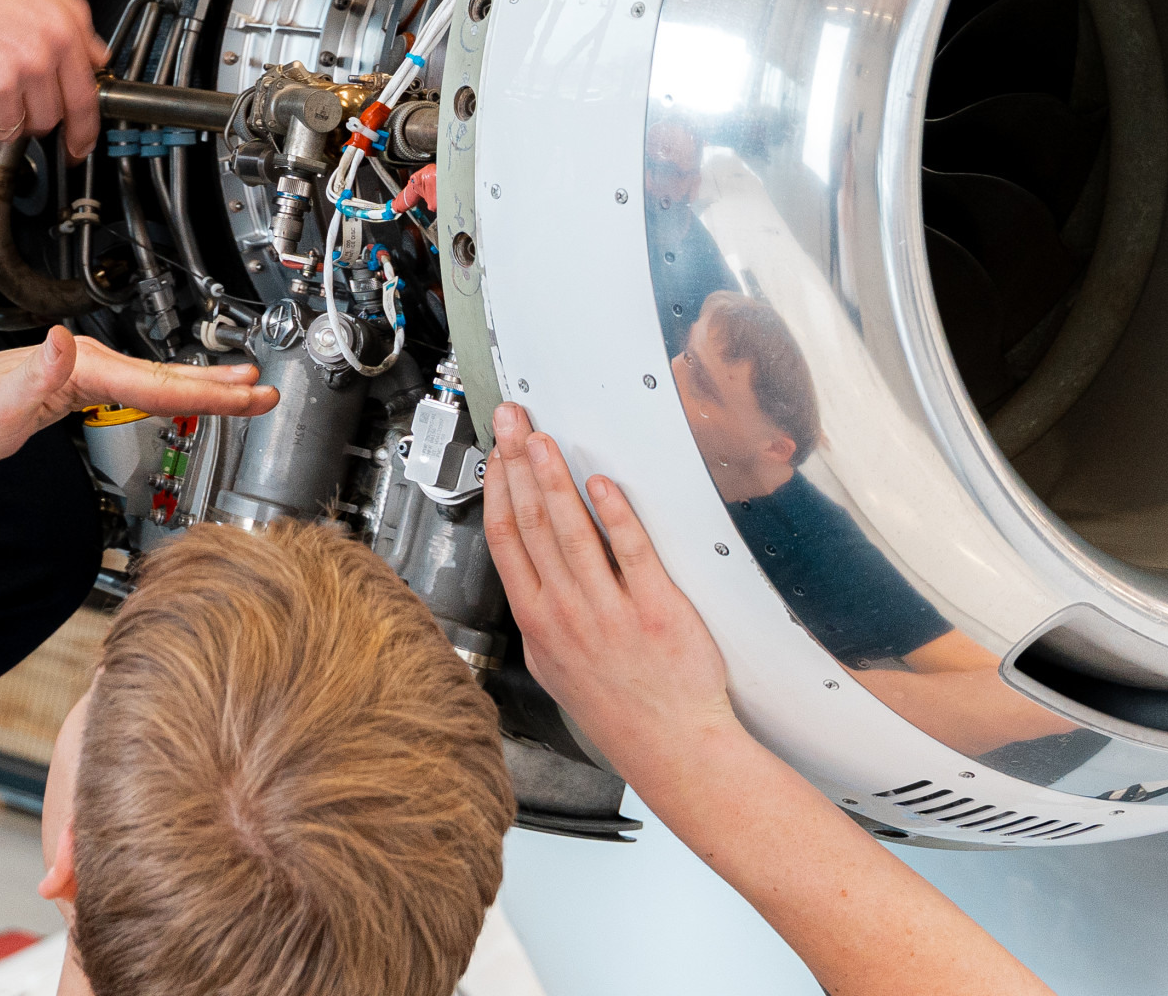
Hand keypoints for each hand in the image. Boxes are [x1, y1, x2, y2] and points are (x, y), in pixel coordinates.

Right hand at [0, 0, 103, 160]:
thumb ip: (71, 18)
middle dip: (26, 114)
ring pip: (7, 132)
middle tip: (4, 92)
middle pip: (45, 121)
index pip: (85, 100)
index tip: (76, 144)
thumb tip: (93, 53)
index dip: (82, 131)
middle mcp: (34, 59)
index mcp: (57, 31)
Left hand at [0, 326, 272, 480]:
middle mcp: (85, 361)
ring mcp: (83, 374)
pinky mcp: (78, 390)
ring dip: (203, 387)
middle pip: (165, 377)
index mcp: (80, 364)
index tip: (246, 397)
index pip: (154, 383)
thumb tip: (61, 343)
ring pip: (156, 382)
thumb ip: (34, 373)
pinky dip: (169, 394)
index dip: (205, 392)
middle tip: (267, 394)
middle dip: (219, 386)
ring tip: (245, 390)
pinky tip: (182, 397)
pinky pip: (138, 392)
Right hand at [483, 409, 741, 783]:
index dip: (497, 487)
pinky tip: (603, 484)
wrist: (672, 746)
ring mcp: (609, 610)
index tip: (495, 452)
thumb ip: (539, 614)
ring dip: (554, 478)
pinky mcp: (656, 609)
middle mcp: (567, 611)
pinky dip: (615, 514)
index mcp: (538, 621)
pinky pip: (630, 552)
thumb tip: (526, 572)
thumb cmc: (617, 707)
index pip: (506, 538)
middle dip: (517, 463)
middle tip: (512, 421)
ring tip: (543, 440)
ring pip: (571, 529)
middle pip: (533, 522)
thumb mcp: (555, 665)